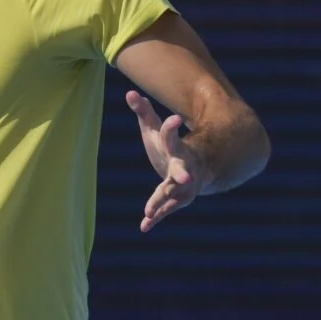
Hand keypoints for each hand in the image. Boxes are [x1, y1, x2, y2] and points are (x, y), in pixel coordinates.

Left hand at [126, 90, 206, 231]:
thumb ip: (144, 112)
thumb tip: (129, 93)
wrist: (191, 169)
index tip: (174, 118)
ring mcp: (182, 186)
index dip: (171, 127)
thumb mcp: (155, 129)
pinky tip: (144, 226)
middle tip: (187, 179)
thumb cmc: (168, 147)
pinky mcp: (176, 199)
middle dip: (184, 175)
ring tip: (149, 211)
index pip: (173, 137)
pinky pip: (166, 210)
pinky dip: (156, 217)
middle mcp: (183, 168)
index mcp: (177, 148)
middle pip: (183, 170)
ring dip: (164, 202)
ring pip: (174, 195)